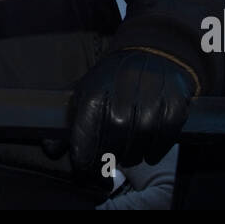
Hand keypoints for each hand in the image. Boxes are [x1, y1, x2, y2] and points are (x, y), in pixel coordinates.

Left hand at [62, 50, 194, 175]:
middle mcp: (123, 90)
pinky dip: (157, 149)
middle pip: (115, 137)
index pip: (86, 130)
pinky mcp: (174, 101)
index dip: (84, 157)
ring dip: (134, 155)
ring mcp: (151, 95)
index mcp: (96, 88)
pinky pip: (166, 135)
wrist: (152, 52)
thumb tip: (50, 151)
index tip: (84, 171)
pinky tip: (149, 152)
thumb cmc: (114, 80)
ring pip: (141, 139)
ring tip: (129, 155)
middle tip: (110, 164)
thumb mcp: (86, 92)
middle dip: (111, 157)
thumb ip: (69, 124)